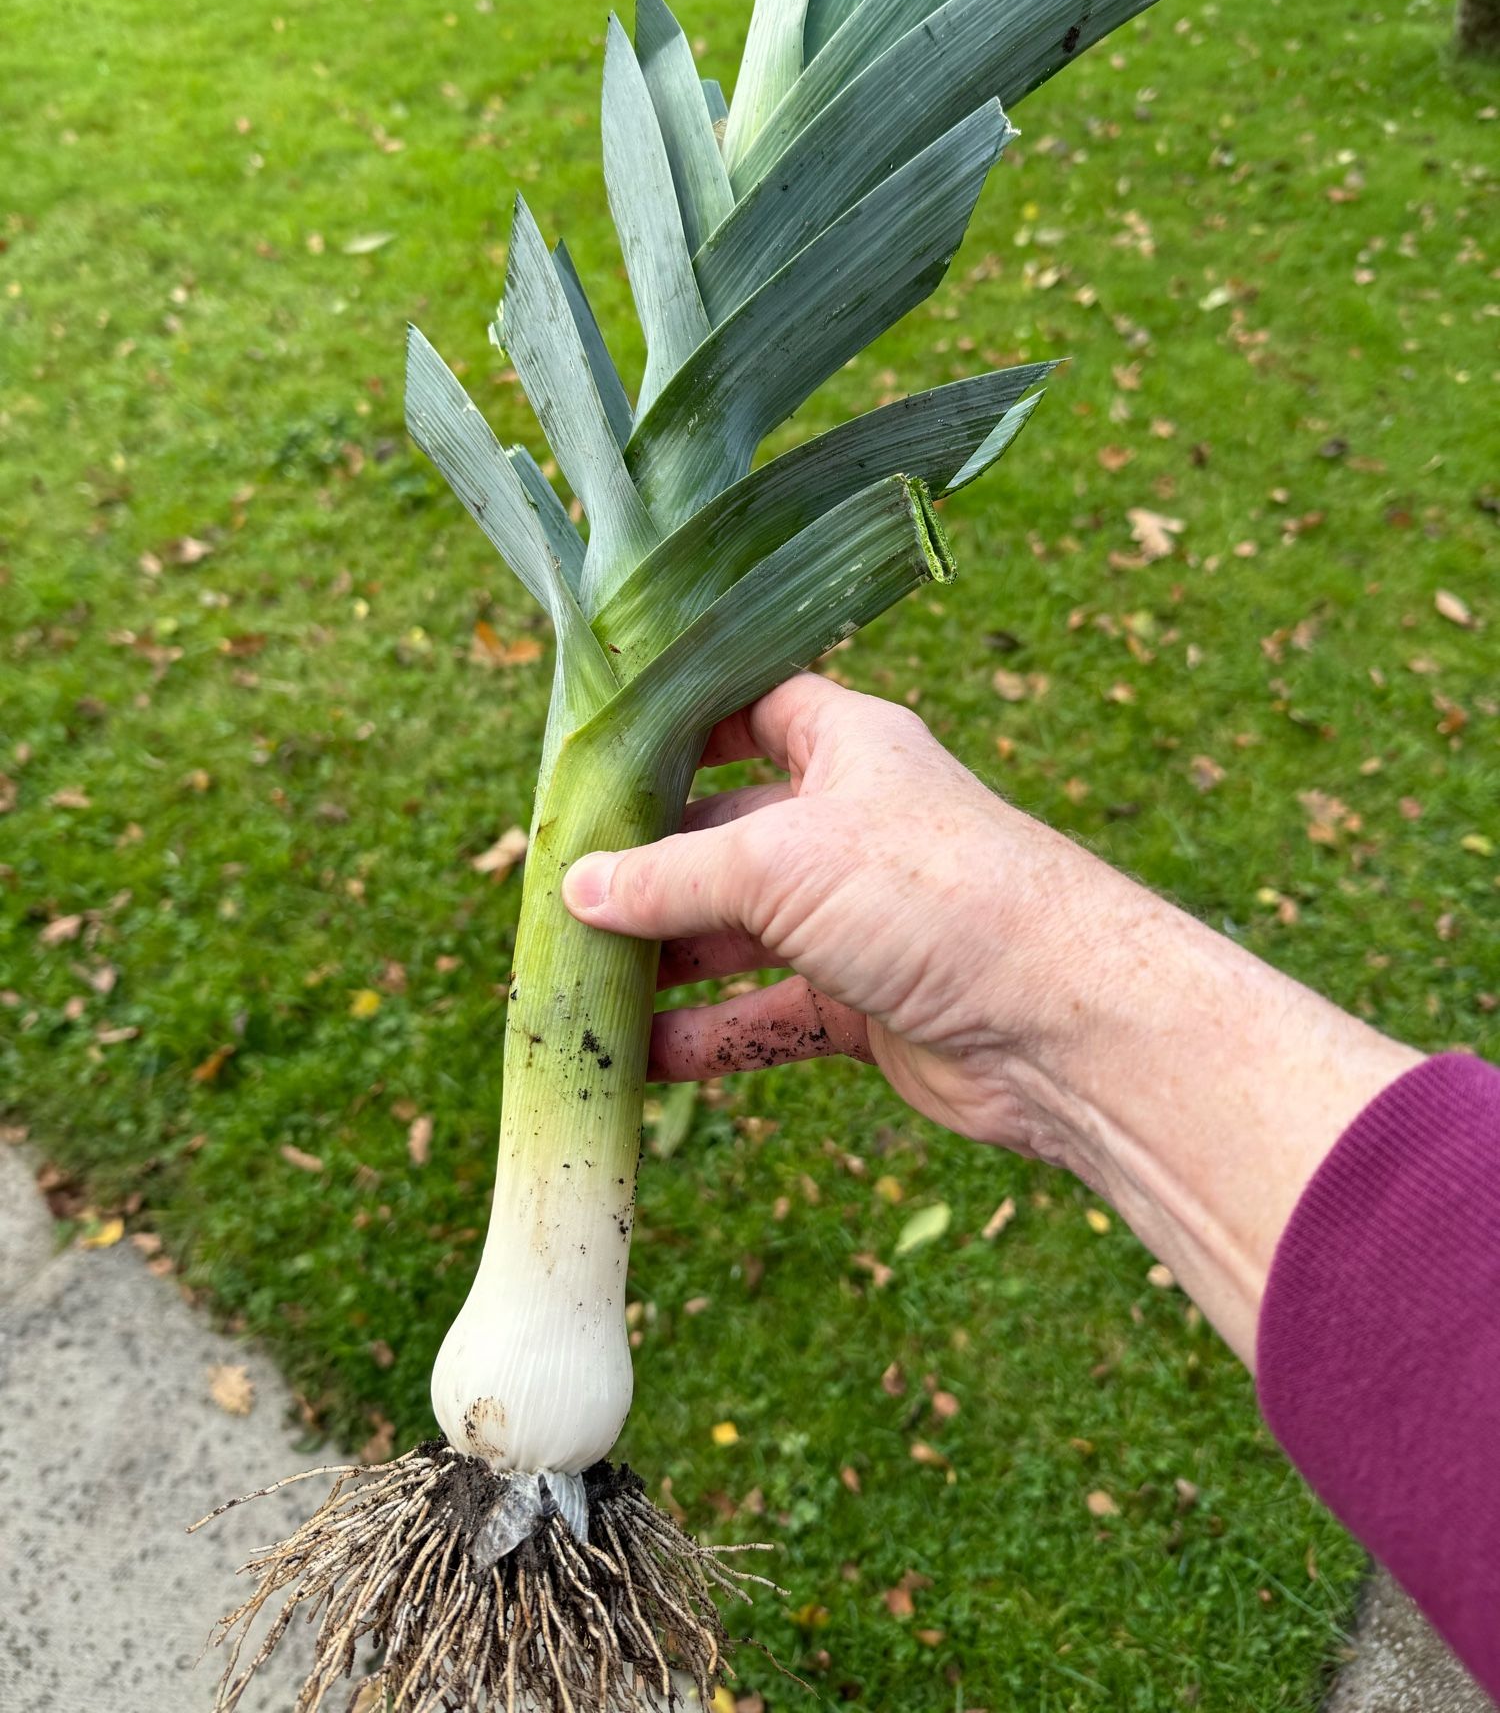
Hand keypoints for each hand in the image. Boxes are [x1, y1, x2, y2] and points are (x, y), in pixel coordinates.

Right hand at [564, 673, 1417, 1364]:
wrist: (1063, 1024)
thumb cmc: (931, 894)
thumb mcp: (781, 861)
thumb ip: (671, 875)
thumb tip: (575, 889)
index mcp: (848, 749)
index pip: (754, 709)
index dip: (685, 724)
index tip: (601, 754)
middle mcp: (852, 826)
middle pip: (728, 835)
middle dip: (650, 868)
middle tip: (560, 895)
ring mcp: (860, 920)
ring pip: (741, 934)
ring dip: (668, 962)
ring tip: (579, 988)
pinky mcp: (868, 1005)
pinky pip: (768, 1014)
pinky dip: (712, 1036)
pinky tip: (644, 1063)